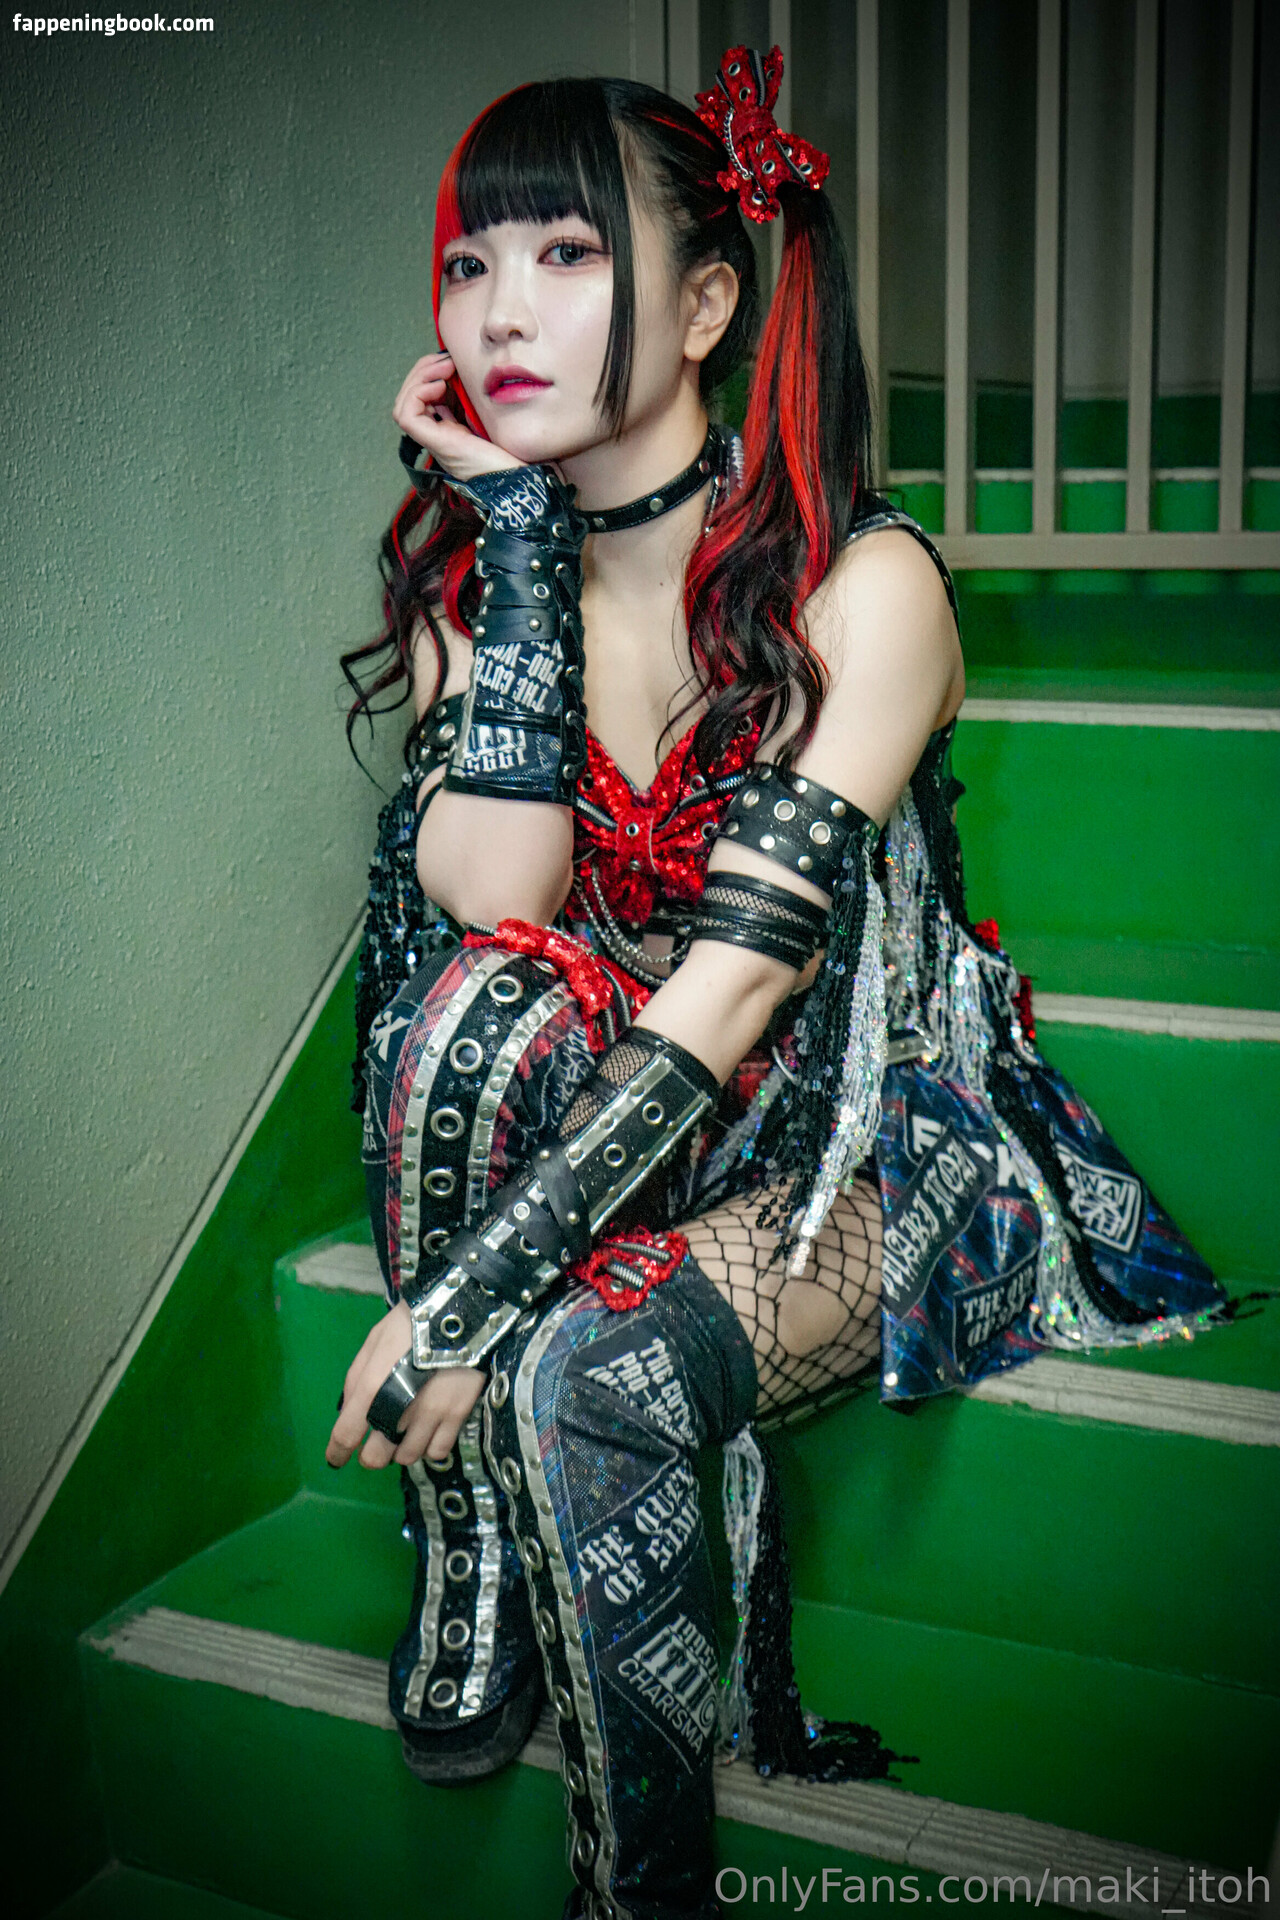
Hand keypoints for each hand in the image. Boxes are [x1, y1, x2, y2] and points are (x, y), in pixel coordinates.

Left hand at [325, 1296, 487, 1470]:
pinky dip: (430, 1446)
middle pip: (376, 1457)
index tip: (336, 1458)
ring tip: (408, 1431)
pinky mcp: (457, 1415)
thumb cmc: (410, 1323)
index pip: (346, 1434)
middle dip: (372, 1454)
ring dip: (402, 1448)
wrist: (458, 1313)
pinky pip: (437, 1451)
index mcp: (372, 1388)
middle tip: (379, 1442)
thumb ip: (356, 1378)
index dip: (337, 1452)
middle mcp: (398, 1409)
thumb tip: (347, 1411)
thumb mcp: (374, 1342)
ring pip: (407, 1456)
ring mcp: (429, 1415)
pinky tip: (430, 1430)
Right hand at [393, 351, 522, 484]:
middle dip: (422, 371)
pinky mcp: (437, 444)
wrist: (521, 478)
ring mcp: (436, 440)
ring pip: (403, 406)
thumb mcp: (491, 412)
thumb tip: (465, 365)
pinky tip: (439, 386)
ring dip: (419, 379)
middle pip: (410, 398)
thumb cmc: (514, 449)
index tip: (451, 361)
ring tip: (443, 368)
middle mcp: (439, 434)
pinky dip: (417, 394)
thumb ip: (475, 395)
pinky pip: (406, 416)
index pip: (424, 396)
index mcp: (451, 427)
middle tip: (446, 359)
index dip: (430, 373)